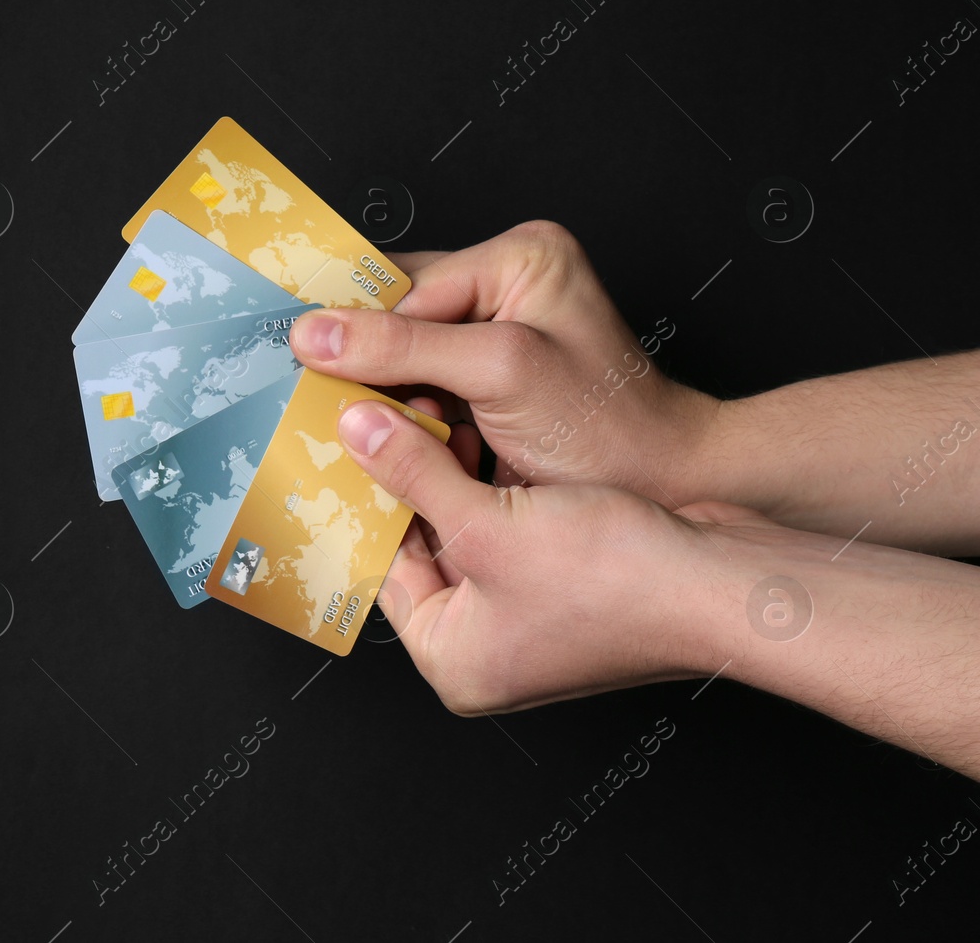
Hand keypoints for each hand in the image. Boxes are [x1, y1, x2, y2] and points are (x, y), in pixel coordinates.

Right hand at [291, 221, 717, 499]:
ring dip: (383, 399)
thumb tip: (313, 334)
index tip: (297, 367)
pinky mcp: (489, 382)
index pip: (405, 286)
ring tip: (362, 431)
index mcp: (519, 256)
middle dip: (365, 365)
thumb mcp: (499, 374)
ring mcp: (496, 335)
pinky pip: (421, 389)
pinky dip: (402, 420)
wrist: (663, 492)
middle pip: (398, 317)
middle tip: (318, 403)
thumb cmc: (606, 430)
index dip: (355, 332)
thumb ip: (404, 349)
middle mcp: (505, 285)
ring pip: (402, 358)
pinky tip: (392, 445)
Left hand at [340, 397, 753, 711]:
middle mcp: (484, 649)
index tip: (341, 441)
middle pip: (419, 550)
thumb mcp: (488, 521)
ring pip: (460, 529)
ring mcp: (525, 619)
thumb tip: (358, 431)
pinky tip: (471, 424)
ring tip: (421, 405)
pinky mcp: (560, 584)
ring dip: (443, 468)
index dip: (362, 500)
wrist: (724, 580)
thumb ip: (413, 472)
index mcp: (452, 661)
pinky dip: (485, 479)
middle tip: (375, 413)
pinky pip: (501, 525)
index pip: (382, 571)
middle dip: (403, 479)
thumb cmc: (616, 578)